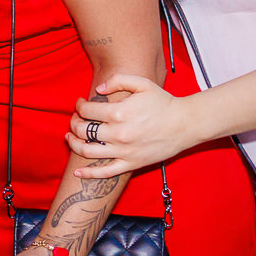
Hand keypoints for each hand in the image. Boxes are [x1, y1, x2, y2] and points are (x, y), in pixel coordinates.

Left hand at [65, 74, 196, 177]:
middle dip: (74, 123)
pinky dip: (89, 174)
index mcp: (118, 113)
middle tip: (75, 119)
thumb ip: (117, 81)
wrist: (185, 124)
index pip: (86, 110)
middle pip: (82, 130)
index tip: (80, 104)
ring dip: (73, 144)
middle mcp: (118, 134)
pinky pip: (105, 173)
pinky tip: (78, 172)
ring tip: (70, 137)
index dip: (79, 106)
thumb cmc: (163, 102)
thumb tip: (97, 89)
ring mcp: (123, 151)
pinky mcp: (130, 164)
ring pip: (87, 151)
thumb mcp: (141, 83)